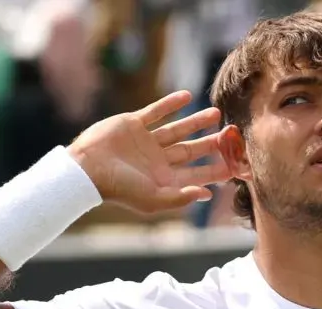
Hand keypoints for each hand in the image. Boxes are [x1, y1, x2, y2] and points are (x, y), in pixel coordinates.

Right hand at [68, 91, 232, 212]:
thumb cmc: (119, 189)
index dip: (216, 169)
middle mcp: (158, 159)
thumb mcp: (153, 199)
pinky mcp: (133, 124)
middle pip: (191, 150)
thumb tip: (207, 194)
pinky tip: (186, 96)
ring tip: (215, 113)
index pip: (197, 173)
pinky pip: (155, 111)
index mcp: (164, 178)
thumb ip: (180, 197)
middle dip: (211, 143)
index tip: (235, 164)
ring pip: (177, 129)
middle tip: (231, 134)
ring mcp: (146, 141)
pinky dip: (170, 103)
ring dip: (196, 121)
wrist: (86, 170)